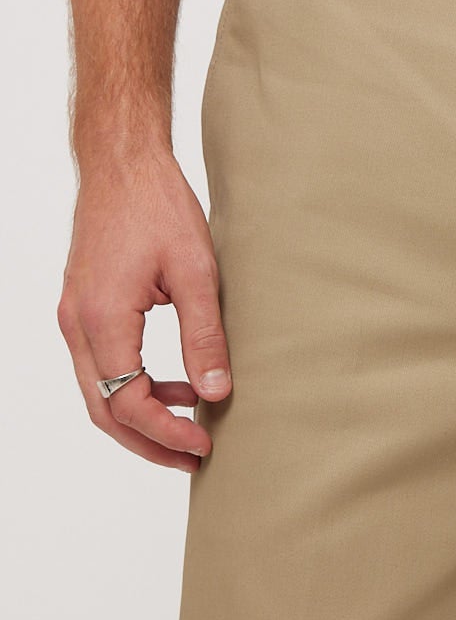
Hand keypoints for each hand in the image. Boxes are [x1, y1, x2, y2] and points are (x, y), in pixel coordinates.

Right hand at [57, 153, 231, 470]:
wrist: (122, 161)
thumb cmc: (158, 204)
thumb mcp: (196, 270)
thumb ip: (205, 335)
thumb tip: (216, 392)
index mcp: (102, 319)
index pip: (127, 402)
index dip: (166, 433)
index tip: (204, 444)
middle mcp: (77, 323)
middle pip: (103, 409)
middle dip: (149, 440)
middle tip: (194, 457)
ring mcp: (74, 314)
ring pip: (98, 390)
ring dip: (140, 415)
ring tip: (190, 424)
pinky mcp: (82, 305)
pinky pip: (100, 363)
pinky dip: (132, 383)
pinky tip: (173, 381)